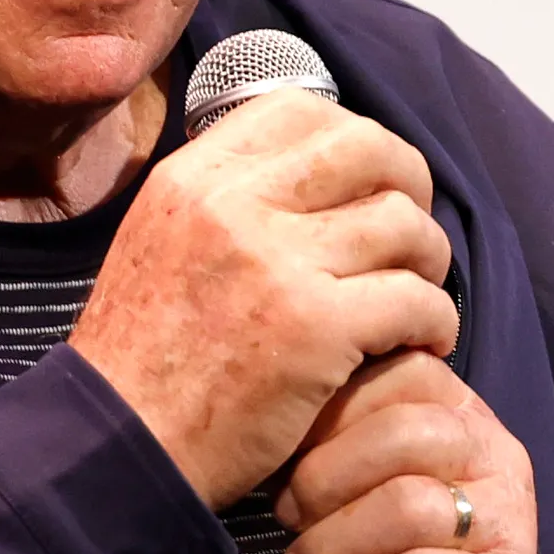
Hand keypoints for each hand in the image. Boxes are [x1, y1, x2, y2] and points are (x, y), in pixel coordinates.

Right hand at [69, 88, 458, 510]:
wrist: (119, 443)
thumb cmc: (141, 359)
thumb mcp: (157, 241)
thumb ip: (222, 201)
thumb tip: (300, 169)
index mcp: (193, 179)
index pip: (300, 109)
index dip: (353, 136)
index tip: (365, 181)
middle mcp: (234, 204)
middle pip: (368, 148)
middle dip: (409, 185)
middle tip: (410, 234)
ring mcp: (278, 264)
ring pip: (404, 224)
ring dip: (427, 261)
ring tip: (415, 296)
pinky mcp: (317, 328)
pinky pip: (417, 299)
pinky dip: (435, 322)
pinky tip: (421, 342)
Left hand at [273, 350, 537, 553]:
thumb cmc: (381, 544)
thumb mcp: (357, 472)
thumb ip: (334, 429)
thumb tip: (273, 412)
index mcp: (457, 407)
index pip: (395, 372)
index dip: (327, 412)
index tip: (282, 455)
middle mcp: (494, 451)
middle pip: (401, 435)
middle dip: (322, 480)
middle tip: (285, 518)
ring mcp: (511, 518)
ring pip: (409, 507)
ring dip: (330, 547)